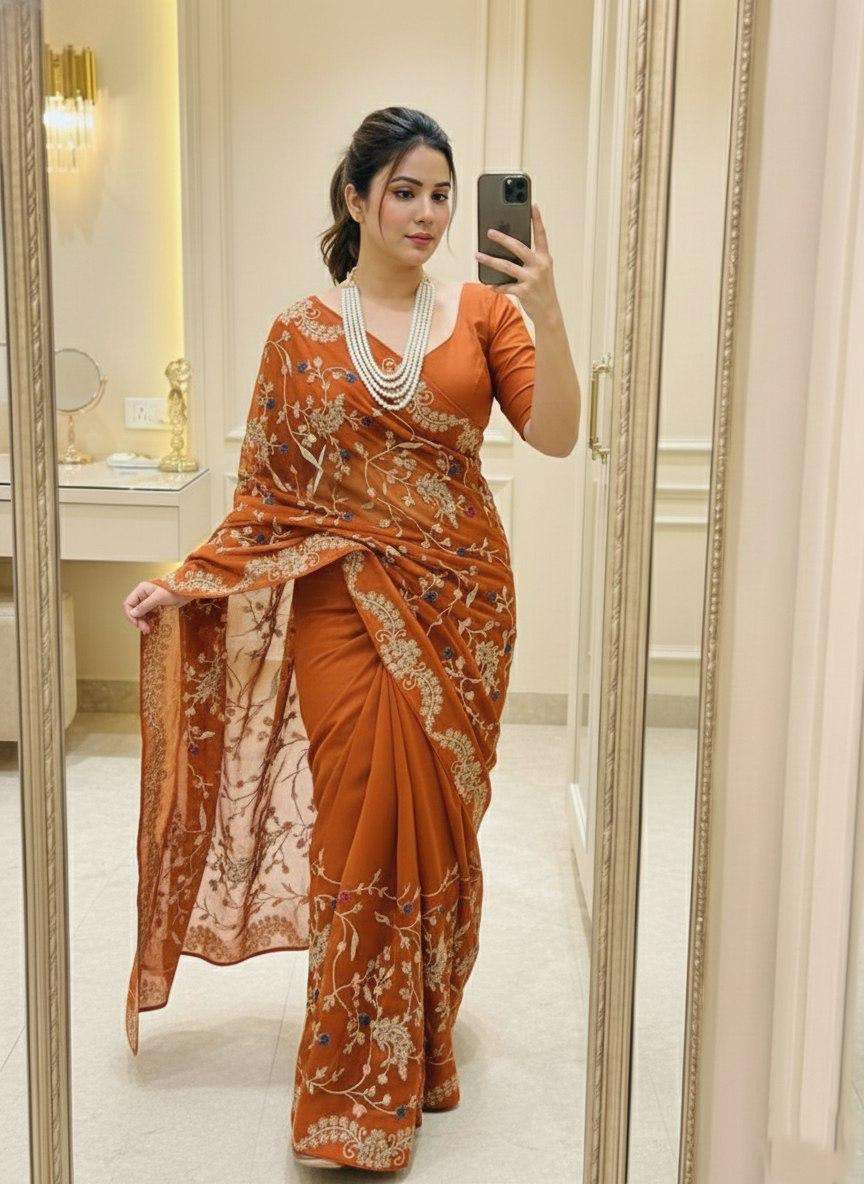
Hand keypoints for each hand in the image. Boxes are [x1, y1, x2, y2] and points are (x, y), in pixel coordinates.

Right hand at [122, 580, 192, 634]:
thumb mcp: (159, 598)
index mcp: (141, 590)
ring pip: (141, 614)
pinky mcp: (156, 606)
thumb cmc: (174, 590)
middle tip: (145, 629)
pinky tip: (152, 626)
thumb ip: (145, 606)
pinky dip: (149, 621)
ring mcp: (150, 601)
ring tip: (148, 630)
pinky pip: (148, 615)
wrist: (188, 591)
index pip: (129, 603)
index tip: (137, 624)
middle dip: (138, 620)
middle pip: (134, 610)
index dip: (130, 614)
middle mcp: (144, 595)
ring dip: (143, 622)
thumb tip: (133, 613)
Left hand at [474, 203, 559, 325]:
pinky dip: (496, 286)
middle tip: (489, 232)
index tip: (532, 205)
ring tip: (477, 255)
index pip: (541, 235)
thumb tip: (507, 248)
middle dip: (502, 238)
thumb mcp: (541, 270)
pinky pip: (506, 287)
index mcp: (545, 258)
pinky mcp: (524, 292)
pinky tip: (488, 284)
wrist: (549, 311)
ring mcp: (532, 279)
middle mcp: (539, 266)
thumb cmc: (541, 288)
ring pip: (507, 266)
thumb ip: (529, 258)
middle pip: (519, 247)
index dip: (537, 220)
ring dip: (490, 260)